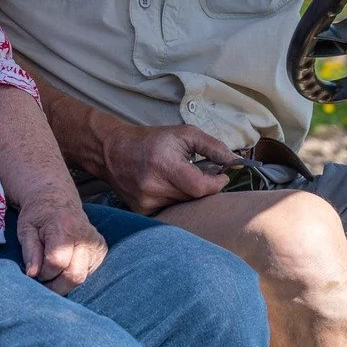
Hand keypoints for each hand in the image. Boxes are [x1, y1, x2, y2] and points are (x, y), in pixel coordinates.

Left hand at [15, 189, 106, 292]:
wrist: (58, 199)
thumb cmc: (38, 215)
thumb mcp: (26, 229)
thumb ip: (30, 252)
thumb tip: (32, 274)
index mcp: (64, 227)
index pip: (56, 263)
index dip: (42, 272)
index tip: (35, 269)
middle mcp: (85, 236)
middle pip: (73, 276)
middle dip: (55, 284)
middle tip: (42, 276)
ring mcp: (96, 244)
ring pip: (81, 278)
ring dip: (63, 281)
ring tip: (53, 267)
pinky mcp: (101, 250)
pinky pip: (87, 273)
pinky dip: (73, 273)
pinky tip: (65, 262)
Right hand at [97, 122, 235, 213]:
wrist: (112, 151)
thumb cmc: (151, 140)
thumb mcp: (183, 134)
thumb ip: (212, 146)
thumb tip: (235, 160)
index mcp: (165, 165)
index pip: (201, 187)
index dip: (217, 184)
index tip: (222, 176)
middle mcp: (154, 187)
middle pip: (194, 198)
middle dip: (203, 187)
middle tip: (201, 175)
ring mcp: (146, 202)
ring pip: (184, 206)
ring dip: (189, 195)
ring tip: (179, 179)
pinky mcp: (142, 211)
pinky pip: (170, 211)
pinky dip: (175, 202)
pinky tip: (167, 188)